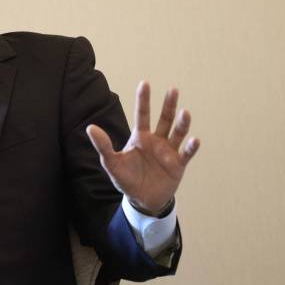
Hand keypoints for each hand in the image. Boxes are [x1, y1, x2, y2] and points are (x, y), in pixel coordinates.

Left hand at [86, 81, 199, 213]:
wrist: (142, 200)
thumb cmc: (126, 179)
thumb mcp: (112, 163)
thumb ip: (103, 146)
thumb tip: (90, 128)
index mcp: (141, 137)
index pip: (142, 114)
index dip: (143, 100)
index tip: (145, 83)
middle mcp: (157, 140)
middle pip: (164, 119)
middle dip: (169, 105)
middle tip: (173, 90)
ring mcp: (169, 151)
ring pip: (177, 133)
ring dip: (182, 123)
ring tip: (185, 113)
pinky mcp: (178, 164)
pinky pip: (186, 153)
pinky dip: (191, 147)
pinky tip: (194, 140)